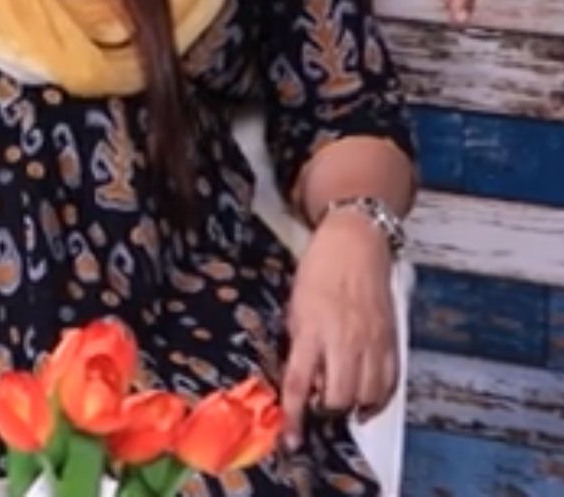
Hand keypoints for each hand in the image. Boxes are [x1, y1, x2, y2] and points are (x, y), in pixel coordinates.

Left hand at [280, 210, 398, 450]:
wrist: (355, 244)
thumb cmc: (320, 270)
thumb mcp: (294, 307)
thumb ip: (299, 344)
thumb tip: (299, 381)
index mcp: (312, 330)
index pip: (298, 383)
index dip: (294, 416)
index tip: (291, 438)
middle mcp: (344, 340)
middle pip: (337, 398)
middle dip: (325, 411)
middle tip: (316, 407)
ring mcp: (372, 342)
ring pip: (365, 397)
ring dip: (351, 406)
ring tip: (339, 399)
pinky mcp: (392, 341)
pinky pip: (389, 384)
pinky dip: (377, 399)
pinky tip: (366, 399)